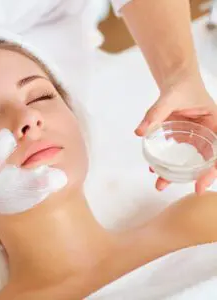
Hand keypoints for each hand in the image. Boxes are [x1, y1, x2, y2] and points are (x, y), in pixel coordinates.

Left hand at [135, 72, 216, 194]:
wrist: (176, 79)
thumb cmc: (182, 85)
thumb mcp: (170, 97)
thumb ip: (155, 113)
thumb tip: (140, 131)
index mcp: (215, 126)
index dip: (212, 172)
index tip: (199, 187)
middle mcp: (208, 134)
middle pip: (204, 161)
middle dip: (189, 178)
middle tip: (167, 186)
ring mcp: (194, 137)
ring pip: (189, 160)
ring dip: (174, 173)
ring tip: (158, 182)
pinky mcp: (182, 137)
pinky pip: (177, 153)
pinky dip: (166, 161)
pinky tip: (153, 167)